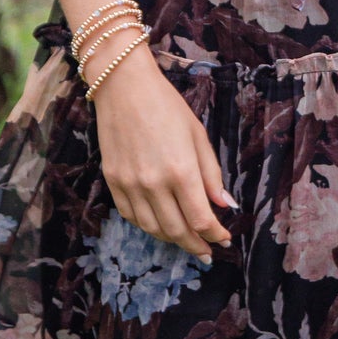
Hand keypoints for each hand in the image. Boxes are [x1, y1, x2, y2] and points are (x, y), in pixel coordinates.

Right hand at [90, 42, 235, 264]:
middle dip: (196, 245)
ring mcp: (130, 184)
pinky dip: (148, 226)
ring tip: (186, 240)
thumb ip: (211, 174)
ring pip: (153, 228)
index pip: (201, 219)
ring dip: (172, 239)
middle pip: (178, 231)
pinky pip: (130, 216)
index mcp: (181, 170)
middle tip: (208, 251)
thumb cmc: (166, 106)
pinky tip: (160, 225)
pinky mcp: (113, 181)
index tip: (224, 239)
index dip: (215, 235)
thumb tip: (225, 205)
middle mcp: (154, 183)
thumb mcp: (198, 135)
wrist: (123, 87)